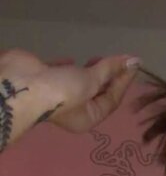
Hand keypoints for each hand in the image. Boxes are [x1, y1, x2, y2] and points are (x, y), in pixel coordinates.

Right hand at [0, 49, 140, 141]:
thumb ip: (110, 70)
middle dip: (109, 76)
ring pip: (80, 82)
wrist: (21, 86)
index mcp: (88, 117)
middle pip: (97, 91)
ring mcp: (58, 94)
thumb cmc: (60, 92)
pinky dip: (68, 67)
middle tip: (117, 60)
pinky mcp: (45, 79)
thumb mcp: (90, 82)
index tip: (134, 62)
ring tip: (98, 58)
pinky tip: (72, 60)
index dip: (124, 80)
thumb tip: (134, 61)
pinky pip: (61, 73)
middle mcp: (75, 109)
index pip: (112, 99)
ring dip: (90, 71)